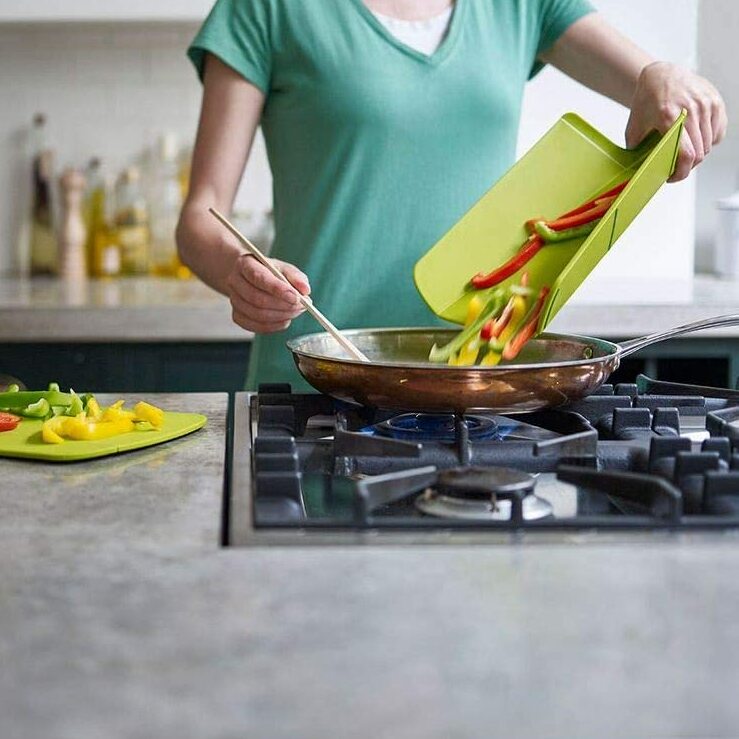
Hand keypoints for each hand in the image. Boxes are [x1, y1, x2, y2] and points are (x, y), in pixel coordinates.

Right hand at [226, 253, 310, 332]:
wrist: (250, 279)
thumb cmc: (270, 272)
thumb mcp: (284, 268)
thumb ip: (296, 277)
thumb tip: (305, 290)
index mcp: (245, 264)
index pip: (259, 277)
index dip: (278, 289)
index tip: (296, 298)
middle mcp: (235, 282)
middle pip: (257, 299)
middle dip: (283, 306)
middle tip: (301, 307)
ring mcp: (234, 300)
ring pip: (257, 314)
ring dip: (281, 316)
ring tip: (295, 312)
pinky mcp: (237, 316)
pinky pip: (255, 326)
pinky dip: (273, 326)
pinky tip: (284, 320)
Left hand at [625, 62, 727, 181]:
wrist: (662, 74)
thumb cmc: (647, 100)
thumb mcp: (634, 127)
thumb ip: (636, 149)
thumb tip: (635, 172)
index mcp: (668, 117)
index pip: (686, 153)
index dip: (682, 172)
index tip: (673, 177)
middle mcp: (691, 110)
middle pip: (699, 152)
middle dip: (687, 165)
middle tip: (675, 166)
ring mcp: (706, 105)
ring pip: (709, 144)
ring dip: (697, 153)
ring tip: (683, 151)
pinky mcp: (716, 102)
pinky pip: (718, 133)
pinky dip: (708, 140)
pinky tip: (695, 138)